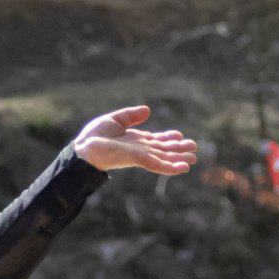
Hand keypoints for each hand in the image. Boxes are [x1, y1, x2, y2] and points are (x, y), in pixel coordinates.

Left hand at [72, 105, 198, 175]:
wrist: (84, 148)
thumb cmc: (94, 137)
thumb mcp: (115, 120)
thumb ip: (131, 115)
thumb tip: (148, 110)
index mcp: (135, 140)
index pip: (155, 140)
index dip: (168, 138)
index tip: (180, 136)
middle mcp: (140, 149)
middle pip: (163, 150)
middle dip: (178, 150)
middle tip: (194, 149)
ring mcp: (140, 155)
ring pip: (164, 158)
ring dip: (179, 159)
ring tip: (193, 159)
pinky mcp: (138, 159)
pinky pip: (158, 164)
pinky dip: (171, 166)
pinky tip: (183, 168)